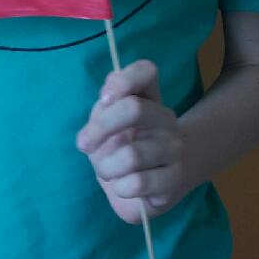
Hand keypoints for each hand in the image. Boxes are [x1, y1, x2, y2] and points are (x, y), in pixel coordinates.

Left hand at [75, 60, 186, 224]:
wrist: (150, 187)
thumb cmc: (120, 148)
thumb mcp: (106, 125)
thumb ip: (103, 109)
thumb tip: (106, 98)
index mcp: (148, 97)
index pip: (146, 71)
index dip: (124, 80)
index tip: (104, 98)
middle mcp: (165, 118)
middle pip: (134, 109)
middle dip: (100, 129)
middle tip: (83, 145)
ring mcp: (174, 148)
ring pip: (131, 155)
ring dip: (106, 167)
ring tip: (106, 171)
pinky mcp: (175, 178)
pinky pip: (138, 183)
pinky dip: (120, 188)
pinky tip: (123, 186)